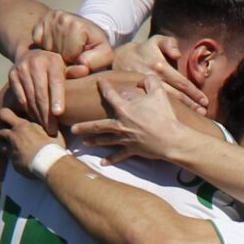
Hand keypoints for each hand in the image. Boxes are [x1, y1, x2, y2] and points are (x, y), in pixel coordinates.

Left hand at [0, 106, 58, 166]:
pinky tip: (17, 157)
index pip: (4, 114)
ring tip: (1, 141)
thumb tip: (48, 120)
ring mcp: (12, 150)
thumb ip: (43, 124)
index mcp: (22, 126)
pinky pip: (8, 158)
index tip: (3, 115)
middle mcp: (14, 136)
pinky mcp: (13, 163)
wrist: (51, 164)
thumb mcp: (50, 129)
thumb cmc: (54, 145)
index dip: (1, 114)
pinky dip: (11, 157)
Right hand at [7, 49, 78, 125]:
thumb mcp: (66, 66)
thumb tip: (85, 70)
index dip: (57, 98)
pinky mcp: (12, 76)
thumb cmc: (55, 66)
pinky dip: (29, 110)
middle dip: (47, 114)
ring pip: (30, 98)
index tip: (58, 114)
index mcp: (52, 60)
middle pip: (41, 93)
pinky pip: (21, 98)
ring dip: (38, 115)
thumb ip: (74, 72)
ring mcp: (22, 69)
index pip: (55, 82)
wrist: (31, 54)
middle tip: (53, 130)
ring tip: (46, 128)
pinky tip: (36, 118)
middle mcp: (36, 63)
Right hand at [30, 8, 112, 67]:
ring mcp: (49, 18)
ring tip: (65, 48)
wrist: (89, 30)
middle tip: (73, 52)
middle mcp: (61, 17)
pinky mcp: (40, 21)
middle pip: (56, 53)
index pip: (69, 56)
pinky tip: (56, 44)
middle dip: (65, 58)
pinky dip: (45, 47)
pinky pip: (36, 42)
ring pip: (45, 49)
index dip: (75, 61)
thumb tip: (81, 68)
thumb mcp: (104, 55)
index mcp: (77, 25)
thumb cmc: (96, 45)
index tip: (81, 55)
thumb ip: (94, 63)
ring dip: (55, 53)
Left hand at [70, 73, 203, 163]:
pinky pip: (119, 156)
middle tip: (73, 128)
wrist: (170, 138)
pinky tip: (102, 163)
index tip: (99, 82)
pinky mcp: (132, 150)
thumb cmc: (164, 115)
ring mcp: (124, 139)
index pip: (110, 95)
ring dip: (94, 141)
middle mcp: (120, 124)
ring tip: (84, 143)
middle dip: (84, 127)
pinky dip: (110, 159)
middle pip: (98, 126)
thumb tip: (142, 80)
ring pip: (105, 140)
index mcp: (124, 109)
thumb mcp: (158, 92)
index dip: (104, 87)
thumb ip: (149, 81)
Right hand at [110, 37, 206, 110]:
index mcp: (160, 67)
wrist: (120, 58)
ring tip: (195, 117)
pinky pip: (156, 104)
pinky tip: (175, 117)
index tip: (205, 101)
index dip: (194, 92)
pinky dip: (167, 111)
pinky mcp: (139, 96)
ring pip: (167, 102)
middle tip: (203, 112)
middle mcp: (154, 79)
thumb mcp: (156, 40)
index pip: (181, 82)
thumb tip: (177, 54)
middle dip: (191, 105)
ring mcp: (146, 89)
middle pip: (176, 95)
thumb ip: (169, 43)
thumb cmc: (144, 49)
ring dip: (182, 110)